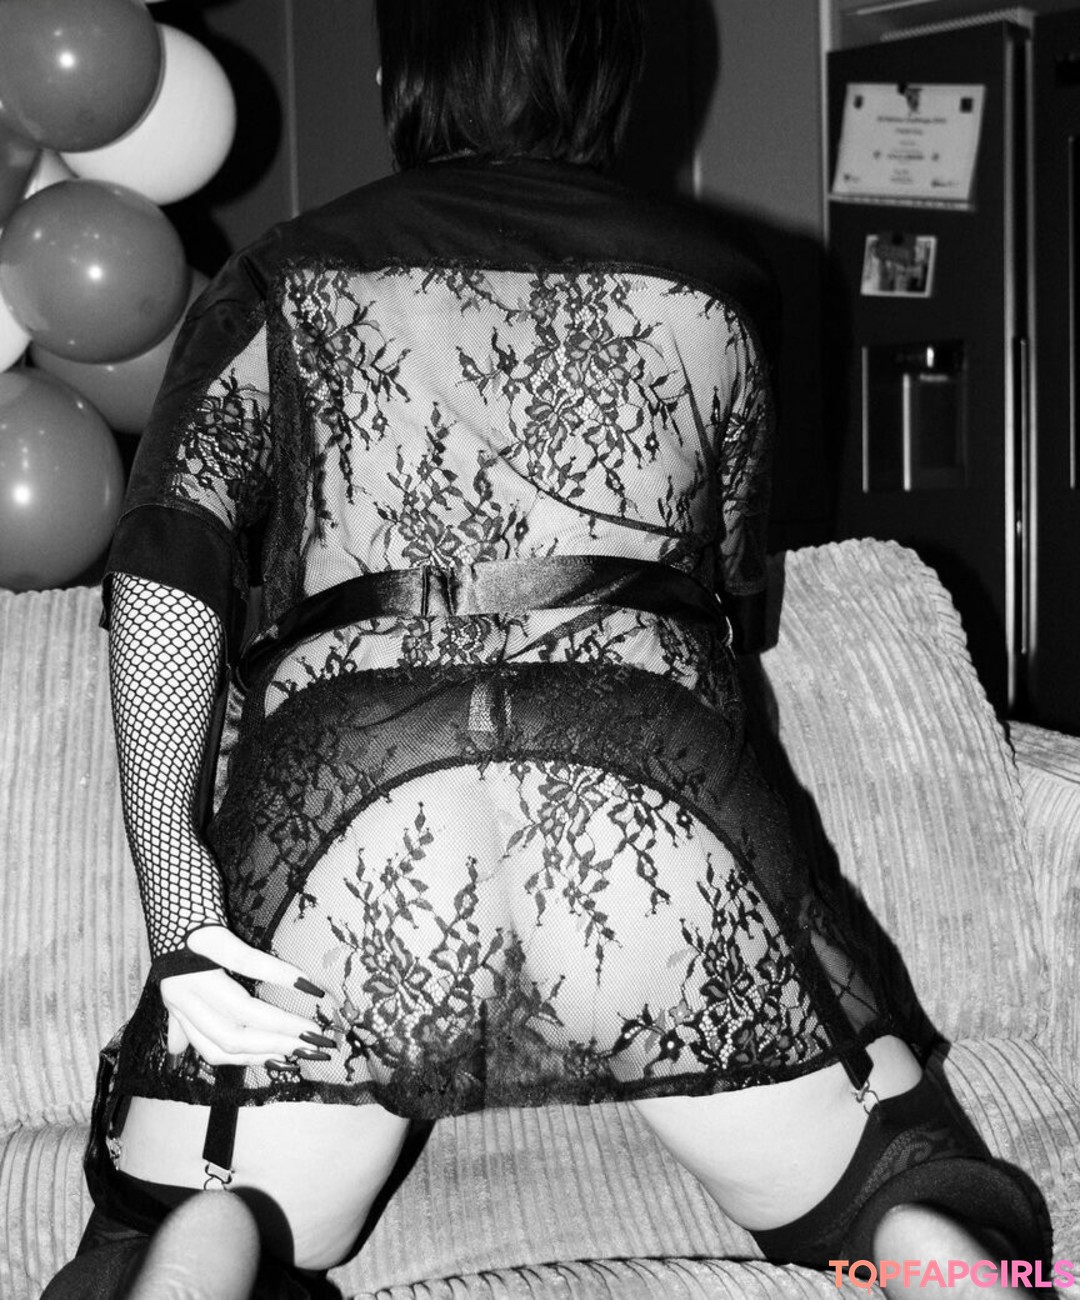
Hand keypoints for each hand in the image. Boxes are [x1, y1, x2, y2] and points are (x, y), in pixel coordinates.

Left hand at [160, 926, 334, 1067]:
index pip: (214, 1050)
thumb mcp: (172, 983)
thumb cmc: (178, 930)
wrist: (167, 882)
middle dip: (276, 1048)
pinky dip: (279, 975)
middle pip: (231, 1037)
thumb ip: (178, 1021)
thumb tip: (175, 1053)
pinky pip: (247, 964)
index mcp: (179, 1007)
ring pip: (240, 1011)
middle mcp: (182, 994)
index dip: (253, 1060)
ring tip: (314, 1029)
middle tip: (313, 1049)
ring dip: (283, 1025)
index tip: (288, 1061)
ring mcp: (194, 968)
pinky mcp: (209, 939)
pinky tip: (306, 984)